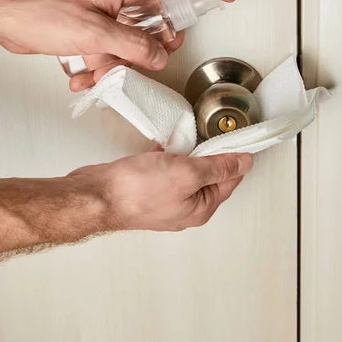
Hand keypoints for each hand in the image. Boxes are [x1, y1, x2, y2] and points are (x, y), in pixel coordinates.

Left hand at [0, 0, 235, 90]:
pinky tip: (88, 76)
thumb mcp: (95, 33)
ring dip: (128, 60)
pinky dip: (108, 65)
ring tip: (107, 70)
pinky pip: (117, 47)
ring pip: (140, 36)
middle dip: (163, 39)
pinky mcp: (99, 27)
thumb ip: (133, 46)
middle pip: (164, 11)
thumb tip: (158, 56)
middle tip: (156, 55)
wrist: (9, 18)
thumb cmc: (41, 11)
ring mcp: (111, 9)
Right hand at [70, 151, 252, 231]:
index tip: (237, 135)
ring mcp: (165, 199)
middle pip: (209, 174)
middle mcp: (185, 207)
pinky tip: (163, 146)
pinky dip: (167, 156)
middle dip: (210, 152)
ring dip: (187, 152)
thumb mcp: (187, 174)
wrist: (97, 195)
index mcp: (201, 208)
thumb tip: (245, 162)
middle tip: (208, 133)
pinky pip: (166, 169)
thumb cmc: (136, 190)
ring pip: (187, 170)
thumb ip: (218, 167)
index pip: (230, 179)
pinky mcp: (147, 189)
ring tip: (183, 140)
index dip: (235, 156)